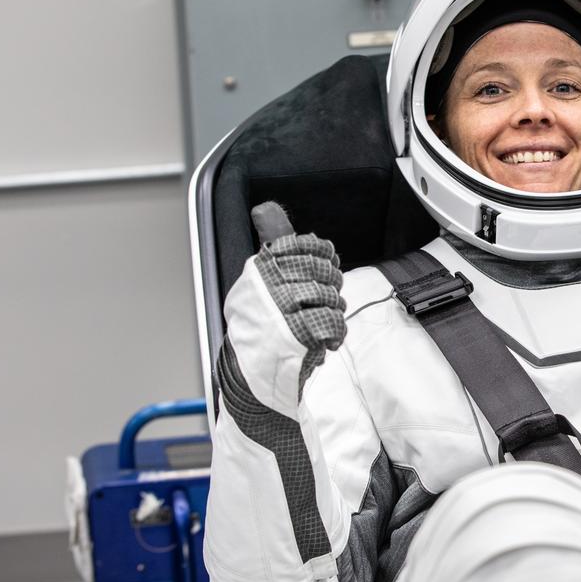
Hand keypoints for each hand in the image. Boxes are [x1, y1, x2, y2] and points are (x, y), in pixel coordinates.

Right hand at [250, 202, 346, 389]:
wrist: (245, 373)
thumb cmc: (256, 325)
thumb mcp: (257, 281)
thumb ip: (271, 246)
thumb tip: (265, 208)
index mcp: (259, 268)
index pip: (303, 245)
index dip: (323, 253)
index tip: (328, 262)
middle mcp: (269, 285)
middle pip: (321, 270)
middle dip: (331, 284)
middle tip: (325, 298)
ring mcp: (281, 311)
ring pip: (329, 296)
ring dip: (333, 310)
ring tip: (322, 320)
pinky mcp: (296, 336)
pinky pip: (332, 322)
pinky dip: (335, 331)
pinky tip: (326, 338)